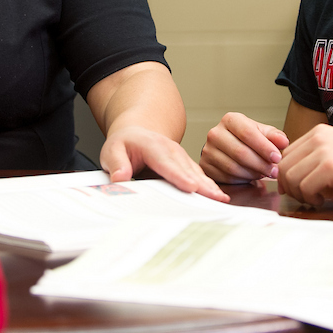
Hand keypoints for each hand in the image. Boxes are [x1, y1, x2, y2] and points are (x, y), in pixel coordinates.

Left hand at [101, 125, 229, 201]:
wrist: (134, 133)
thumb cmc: (124, 144)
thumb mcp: (111, 151)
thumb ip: (116, 164)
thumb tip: (120, 177)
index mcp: (152, 146)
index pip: (166, 163)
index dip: (179, 176)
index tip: (191, 187)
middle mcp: (170, 149)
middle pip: (187, 169)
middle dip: (202, 184)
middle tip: (215, 197)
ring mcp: (180, 156)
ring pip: (196, 172)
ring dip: (209, 185)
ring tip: (221, 199)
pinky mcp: (184, 163)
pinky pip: (197, 174)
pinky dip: (208, 185)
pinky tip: (217, 196)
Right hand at [199, 112, 289, 182]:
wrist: (225, 148)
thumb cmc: (245, 139)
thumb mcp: (261, 133)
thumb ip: (274, 136)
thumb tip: (283, 141)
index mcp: (230, 120)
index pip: (247, 133)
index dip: (264, 147)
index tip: (277, 157)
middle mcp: (216, 133)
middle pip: (240, 152)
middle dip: (261, 164)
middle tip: (274, 171)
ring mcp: (208, 150)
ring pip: (233, 167)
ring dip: (253, 173)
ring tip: (264, 173)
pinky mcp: (206, 166)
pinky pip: (227, 177)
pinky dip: (243, 179)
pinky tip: (252, 176)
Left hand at [276, 125, 332, 206]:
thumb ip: (313, 158)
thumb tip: (287, 177)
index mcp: (318, 132)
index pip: (286, 154)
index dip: (286, 174)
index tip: (294, 188)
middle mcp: (318, 137)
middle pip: (284, 165)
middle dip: (289, 186)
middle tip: (303, 197)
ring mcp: (323, 151)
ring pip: (291, 177)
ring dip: (299, 194)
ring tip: (314, 199)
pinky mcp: (330, 167)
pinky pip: (305, 187)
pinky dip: (310, 198)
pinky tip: (323, 200)